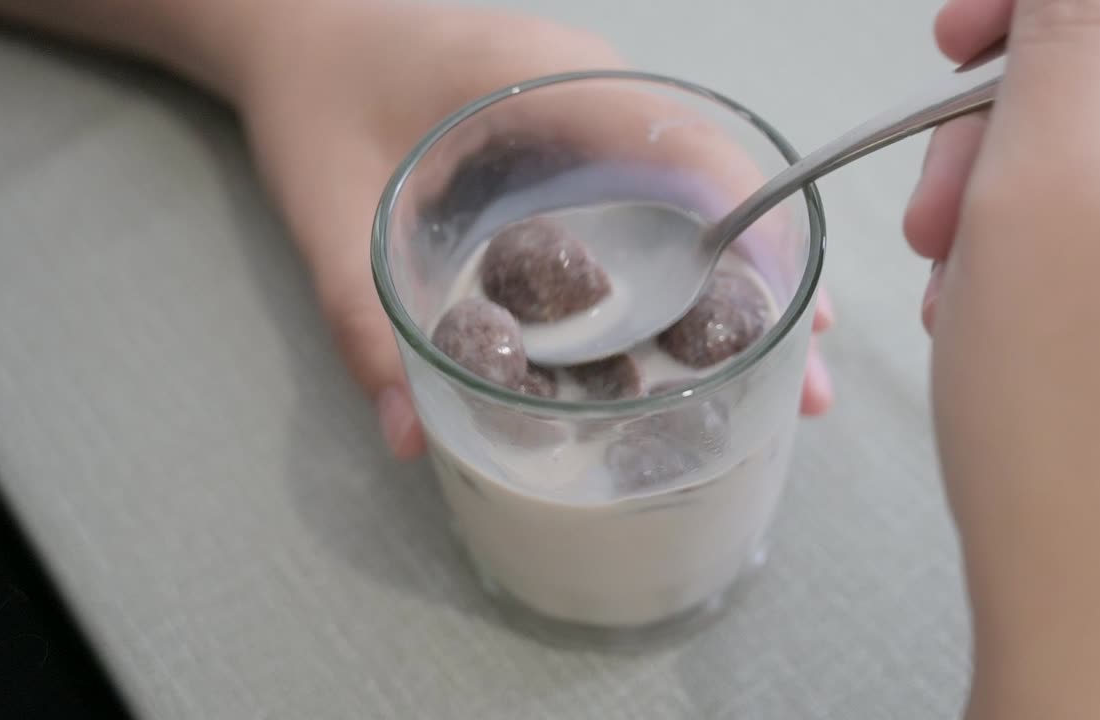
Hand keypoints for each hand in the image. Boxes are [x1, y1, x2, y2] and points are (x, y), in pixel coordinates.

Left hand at [229, 2, 834, 458]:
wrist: (299, 31)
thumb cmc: (317, 97)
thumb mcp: (331, 208)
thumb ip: (364, 321)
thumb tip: (412, 439)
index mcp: (548, 80)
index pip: (687, 146)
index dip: (753, 236)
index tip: (786, 324)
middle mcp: (591, 89)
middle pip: (714, 183)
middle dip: (765, 284)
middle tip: (800, 385)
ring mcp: (590, 110)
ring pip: (694, 195)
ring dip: (738, 282)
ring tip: (773, 378)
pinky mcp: (576, 137)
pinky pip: (656, 197)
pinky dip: (691, 264)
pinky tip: (696, 336)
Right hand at [904, 0, 1099, 715]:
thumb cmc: (1086, 430)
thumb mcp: (1043, 191)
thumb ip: (1066, 41)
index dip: (1050, 3)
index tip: (959, 37)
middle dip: (1019, 115)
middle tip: (945, 192)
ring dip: (1020, 193)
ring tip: (965, 276)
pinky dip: (1050, 251)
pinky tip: (1002, 310)